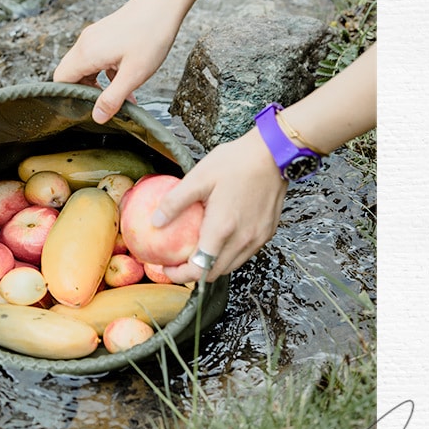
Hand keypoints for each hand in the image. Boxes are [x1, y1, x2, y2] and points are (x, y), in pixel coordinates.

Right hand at [53, 0, 181, 122]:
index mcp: (86, 53)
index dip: (68, 98)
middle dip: (86, 93)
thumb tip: (97, 117)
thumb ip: (112, 98)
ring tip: (121, 96)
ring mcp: (94, 37)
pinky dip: (107, 72)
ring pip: (86, 67)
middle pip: (71, 74)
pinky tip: (126, 80)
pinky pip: (97, 58)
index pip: (60, 80)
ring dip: (99, 84)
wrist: (163, 3)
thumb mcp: (133, 74)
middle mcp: (85, 43)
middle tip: (106, 106)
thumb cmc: (151, 35)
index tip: (86, 111)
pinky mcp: (105, 34)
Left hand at [154, 128, 287, 282]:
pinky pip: (244, 253)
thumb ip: (175, 202)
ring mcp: (257, 238)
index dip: (180, 275)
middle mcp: (242, 239)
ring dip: (211, 265)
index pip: (199, 269)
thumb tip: (156, 221)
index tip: (166, 267)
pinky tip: (218, 239)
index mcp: (222, 228)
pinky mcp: (267, 233)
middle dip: (193, 273)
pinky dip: (228, 254)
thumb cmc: (236, 162)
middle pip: (214, 273)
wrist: (273, 154)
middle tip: (176, 261)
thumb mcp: (199, 177)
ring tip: (195, 252)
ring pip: (231, 266)